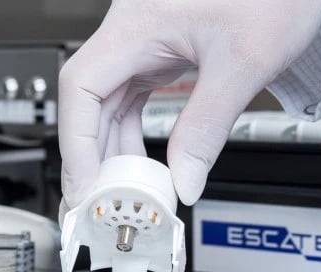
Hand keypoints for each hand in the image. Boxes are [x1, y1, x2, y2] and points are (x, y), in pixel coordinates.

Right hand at [58, 0, 320, 213]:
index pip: (81, 87)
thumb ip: (208, 127)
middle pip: (88, 100)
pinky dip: (131, 130)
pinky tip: (139, 159)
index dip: (76, 143)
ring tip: (122, 188)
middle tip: (99, 200)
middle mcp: (131, 28)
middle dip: (91, 155)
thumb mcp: (243, 63)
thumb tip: (185, 180)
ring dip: (111, 147)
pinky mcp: (159, 47)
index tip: (86, 184)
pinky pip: (131, 95)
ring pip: (107, 100)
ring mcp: (143, 38)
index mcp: (138, 22)